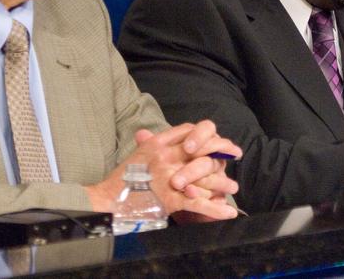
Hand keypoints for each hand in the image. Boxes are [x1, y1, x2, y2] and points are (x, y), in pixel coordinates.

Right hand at [85, 120, 240, 221]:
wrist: (109, 199)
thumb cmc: (121, 180)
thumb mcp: (137, 154)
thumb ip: (151, 144)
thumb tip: (157, 136)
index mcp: (157, 144)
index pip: (187, 130)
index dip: (204, 133)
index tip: (217, 137)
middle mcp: (164, 156)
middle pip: (200, 149)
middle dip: (220, 152)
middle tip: (235, 155)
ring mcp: (168, 176)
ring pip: (204, 176)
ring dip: (222, 184)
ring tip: (234, 189)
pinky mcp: (171, 198)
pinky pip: (198, 202)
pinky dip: (215, 209)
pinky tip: (228, 212)